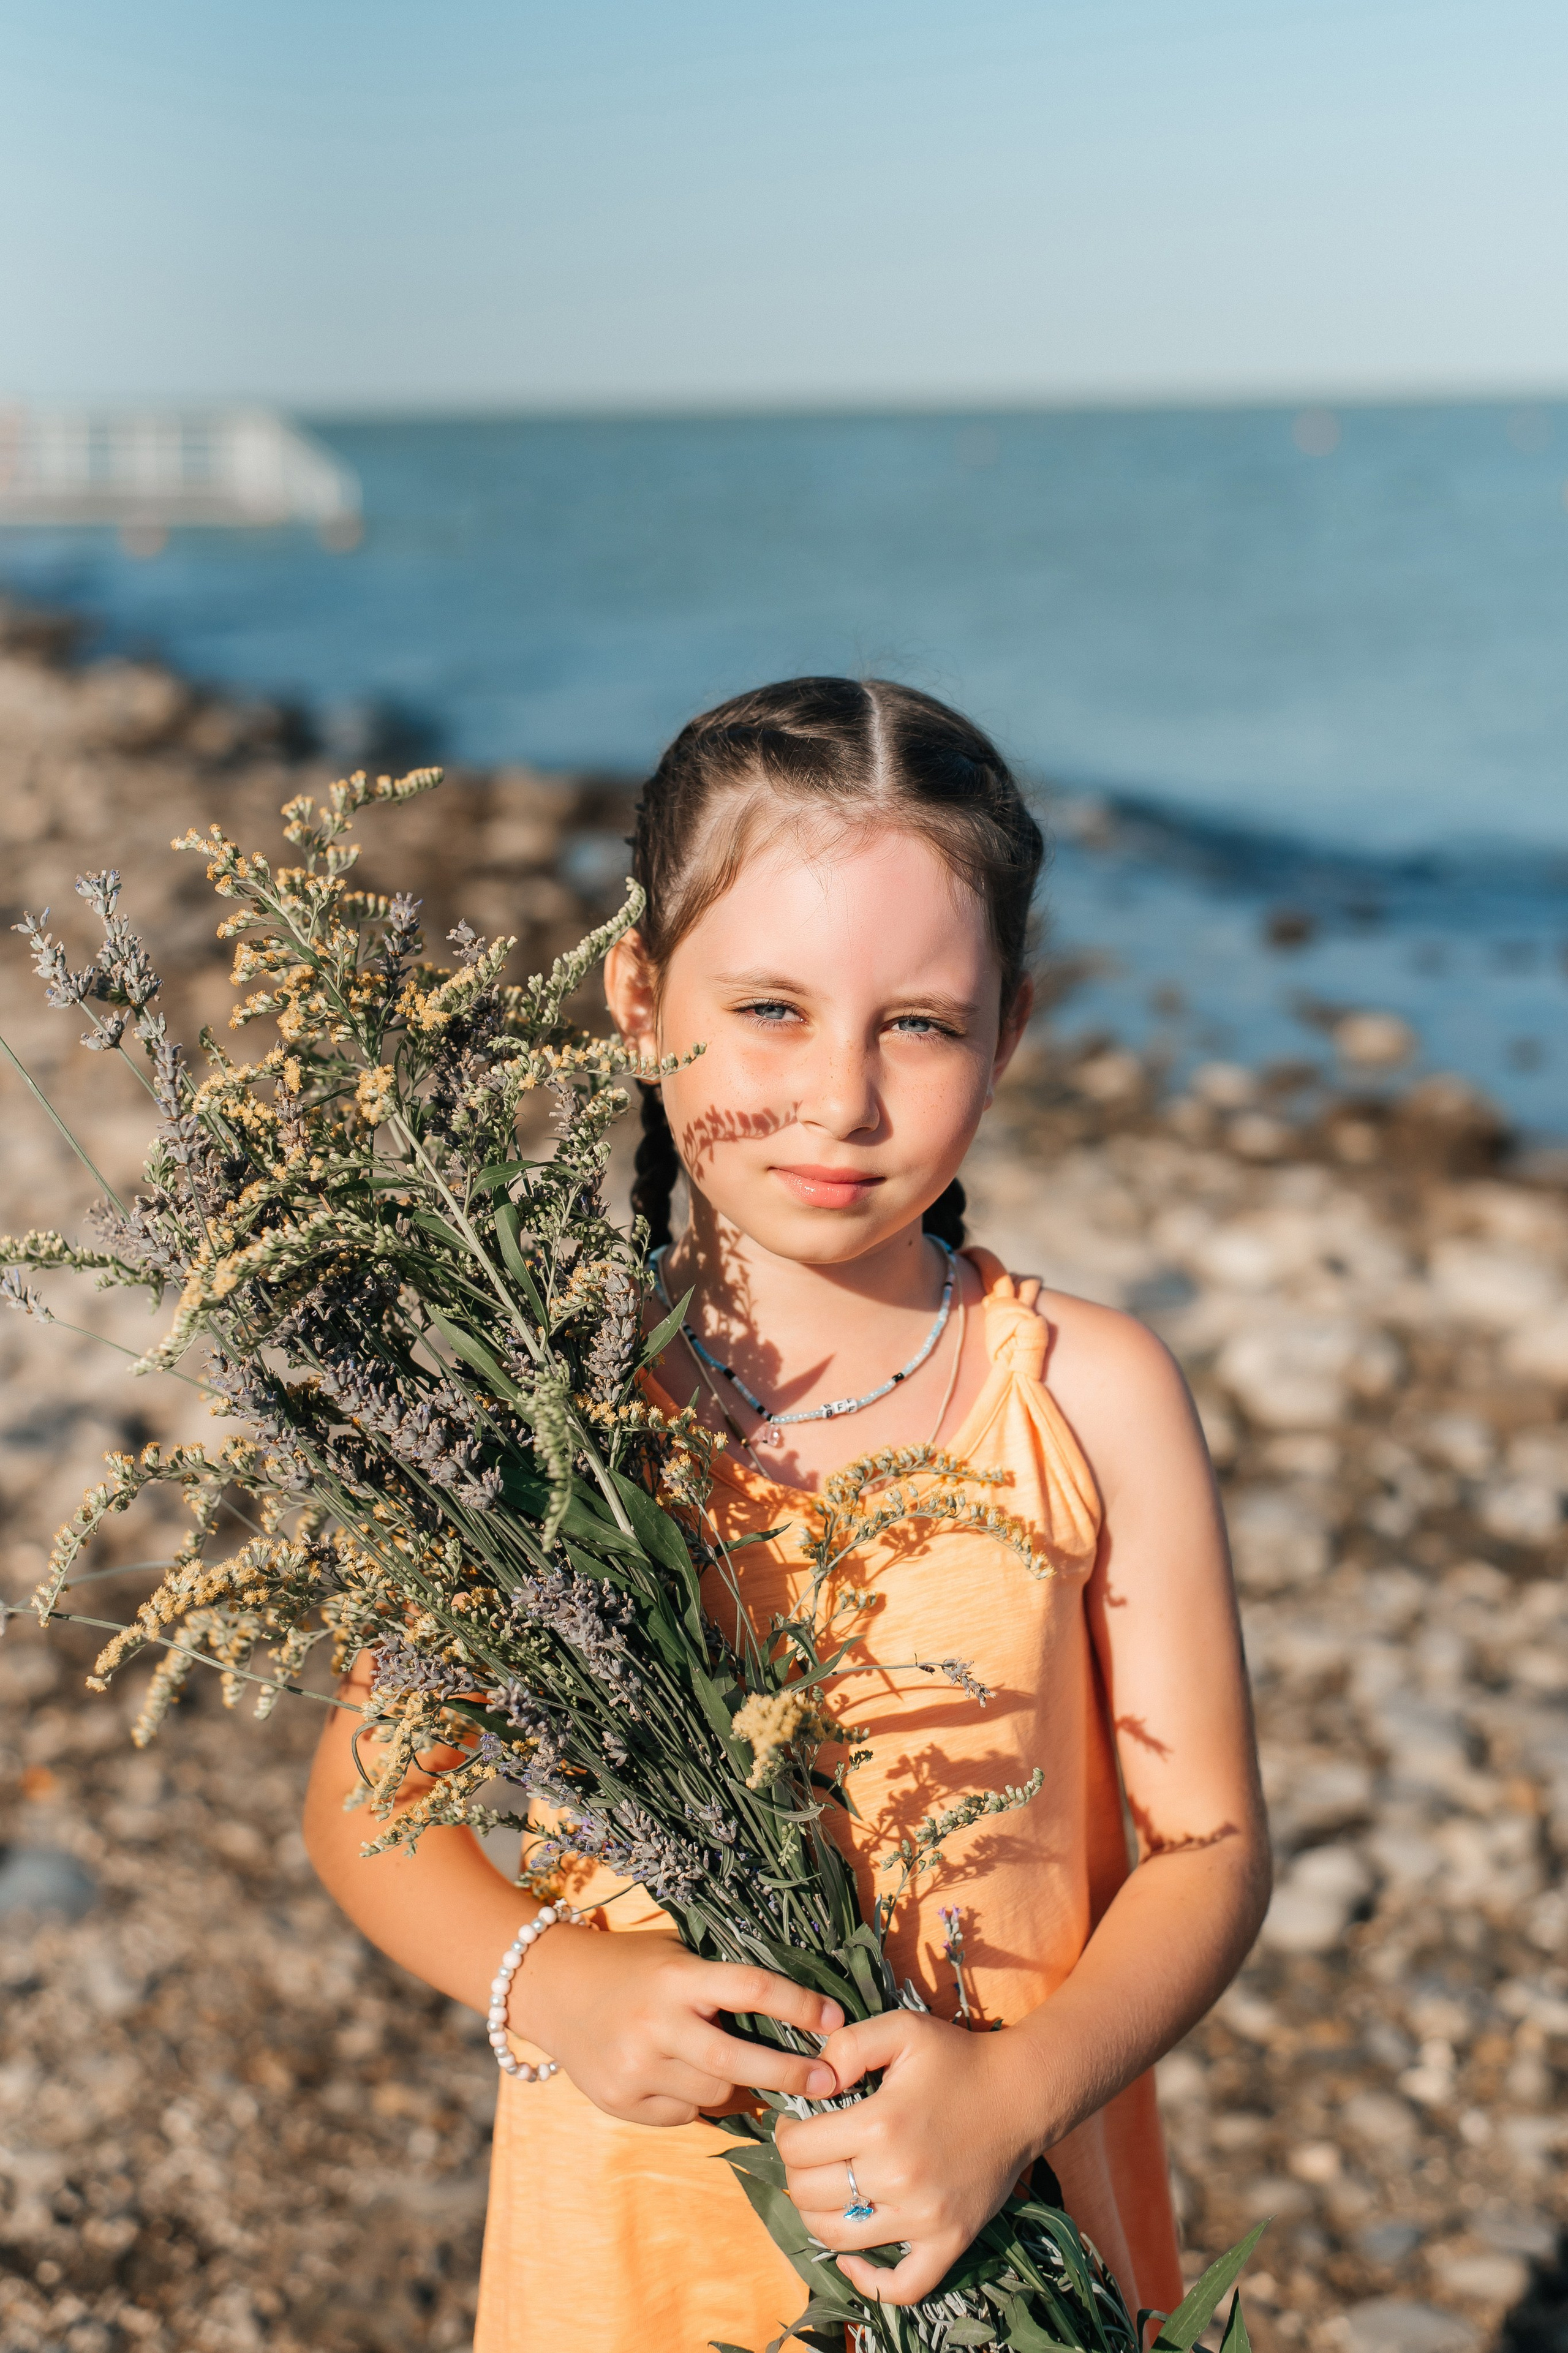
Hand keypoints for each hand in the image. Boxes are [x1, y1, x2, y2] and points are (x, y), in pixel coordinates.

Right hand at [515, 1926, 842, 2126]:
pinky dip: (699, 2099)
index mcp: (676, 1978)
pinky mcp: (621, 2101)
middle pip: (739, 2060)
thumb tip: (794, 2019)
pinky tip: (689, 2077)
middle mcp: (655, 2024)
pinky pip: (684, 2112)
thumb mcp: (676, 1956)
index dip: (800, 2005)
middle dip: (790, 2073)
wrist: (551, 1988)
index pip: (751, 1989)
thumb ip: (719, 1984)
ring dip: (739, 2086)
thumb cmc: (630, 1966)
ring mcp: (635, 2067)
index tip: (837, 2019)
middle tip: (829, 2081)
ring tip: (748, 2071)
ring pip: (714, 2092)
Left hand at [775, 2011, 1043, 2306]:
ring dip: (817, 2216)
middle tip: (810, 2153)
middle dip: (797, 2171)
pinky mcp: (950, 2241)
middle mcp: (899, 2177)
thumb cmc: (957, 2059)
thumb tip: (814, 2077)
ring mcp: (925, 2218)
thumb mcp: (902, 2030)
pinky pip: (902, 2287)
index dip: (786, 2133)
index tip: (796, 2122)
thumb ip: (849, 2044)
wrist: (1020, 2094)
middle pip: (808, 2194)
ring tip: (826, 2188)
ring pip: (838, 2239)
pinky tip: (853, 2256)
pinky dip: (869, 2280)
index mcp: (880, 2123)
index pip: (796, 2148)